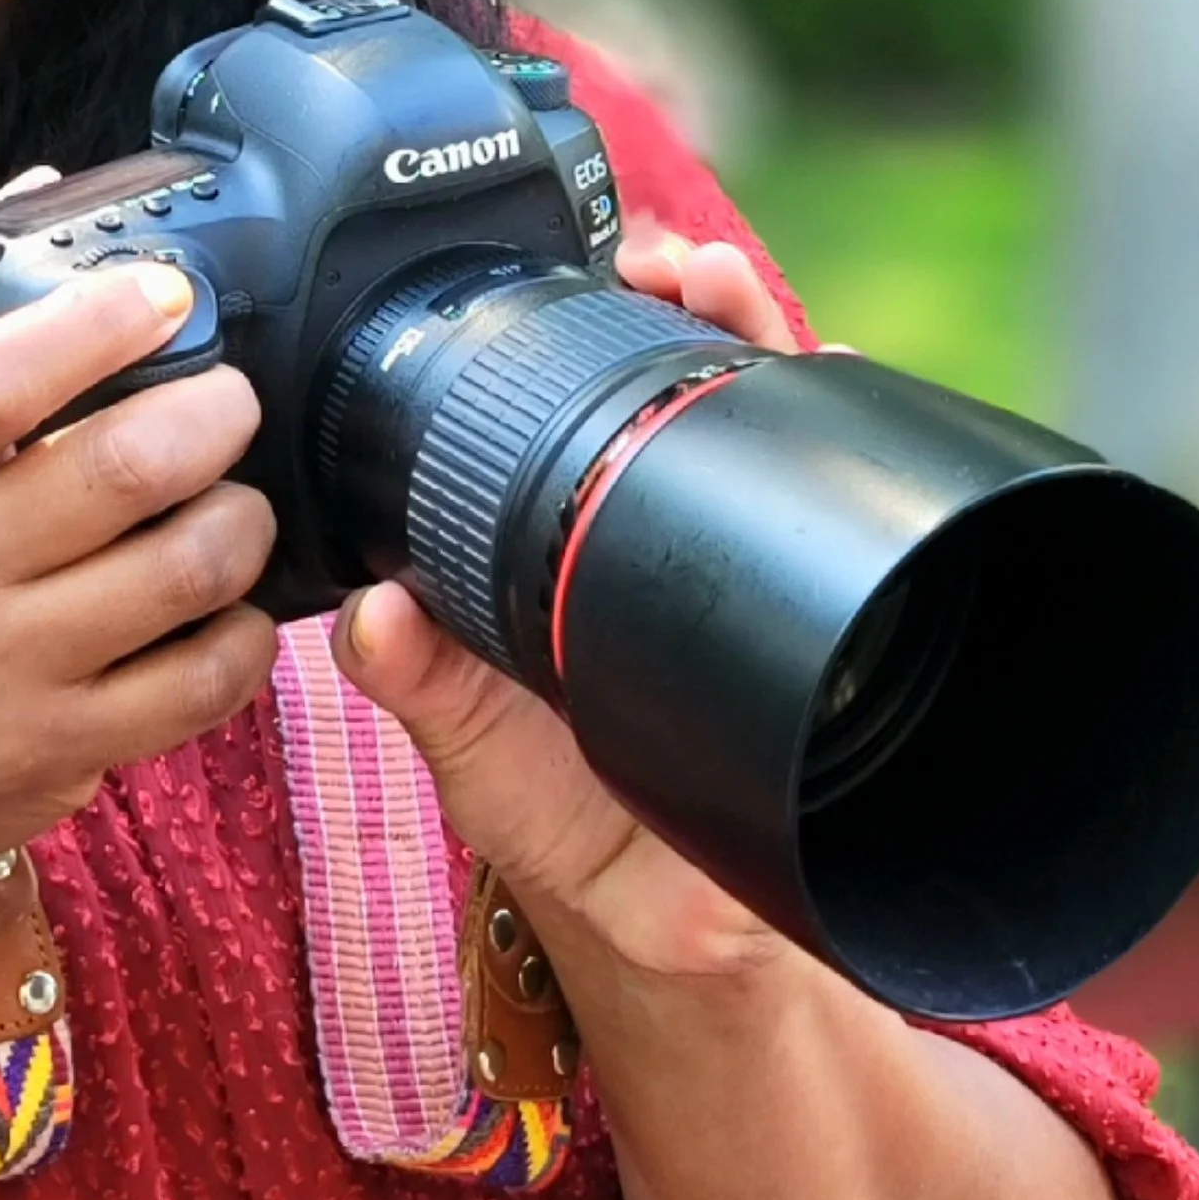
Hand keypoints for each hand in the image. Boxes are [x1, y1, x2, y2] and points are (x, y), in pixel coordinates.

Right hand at [0, 257, 277, 890]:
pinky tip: (231, 607)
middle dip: (212, 414)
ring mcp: (0, 671)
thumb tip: (23, 197)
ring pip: (182, 571)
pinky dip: (245, 632)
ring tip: (239, 502)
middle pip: (118, 470)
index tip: (165, 289)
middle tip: (234, 399)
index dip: (94, 325)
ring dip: (242, 520)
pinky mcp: (61, 748)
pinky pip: (203, 679)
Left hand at [331, 224, 803, 985]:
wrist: (707, 937)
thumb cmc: (581, 845)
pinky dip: (825, 412)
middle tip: (669, 262)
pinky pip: (820, 480)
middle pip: (657, 376)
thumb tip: (373, 616)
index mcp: (537, 555)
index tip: (564, 280)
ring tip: (723, 287)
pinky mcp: (803, 584)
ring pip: (740, 405)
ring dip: (740, 329)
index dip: (554, 335)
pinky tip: (824, 370)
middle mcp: (630, 533)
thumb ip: (435, 702)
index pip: (545, 411)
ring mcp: (725, 548)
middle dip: (668, 298)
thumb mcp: (489, 777)